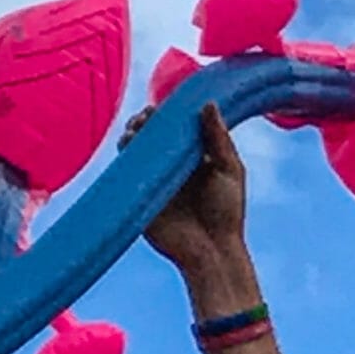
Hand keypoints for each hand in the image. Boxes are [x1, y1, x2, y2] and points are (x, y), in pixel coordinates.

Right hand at [121, 102, 247, 272]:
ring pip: (136, 148)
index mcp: (196, 157)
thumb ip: (218, 139)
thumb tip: (208, 103)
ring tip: (136, 130)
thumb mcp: (230, 171)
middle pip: (153, 134)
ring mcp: (155, 178)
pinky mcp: (139, 193)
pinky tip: (127, 146)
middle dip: (146, 121)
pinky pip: (126, 169)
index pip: (177, 127)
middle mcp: (173, 165)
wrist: (210, 250)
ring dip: (132, 135)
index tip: (163, 106)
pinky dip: (124, 155)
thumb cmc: (226, 213)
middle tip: (147, 117)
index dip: (167, 114)